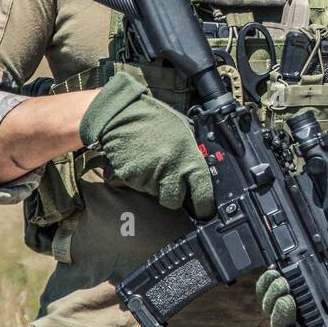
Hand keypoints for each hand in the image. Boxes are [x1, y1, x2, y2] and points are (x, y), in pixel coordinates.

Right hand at [79, 72, 214, 217]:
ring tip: (151, 161)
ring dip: (154, 184)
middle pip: (174, 200)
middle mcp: (171, 169)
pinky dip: (139, 179)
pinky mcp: (132, 178)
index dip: (204, 205)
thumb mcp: (184, 132)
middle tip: (169, 182)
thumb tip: (199, 172)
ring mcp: (150, 176)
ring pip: (155, 193)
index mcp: (188, 157)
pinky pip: (139, 187)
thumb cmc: (155, 120)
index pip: (202, 191)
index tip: (203, 211)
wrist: (124, 115)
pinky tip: (140, 162)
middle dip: (173, 196)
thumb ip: (192, 154)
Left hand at [255, 226, 327, 326]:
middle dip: (281, 315)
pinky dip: (266, 284)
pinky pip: (263, 290)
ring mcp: (282, 305)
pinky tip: (274, 275)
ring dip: (273, 298)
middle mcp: (296, 322)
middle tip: (289, 300)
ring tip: (282, 284)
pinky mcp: (274, 288)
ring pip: (269, 309)